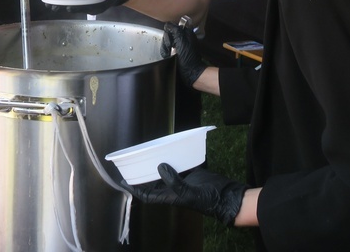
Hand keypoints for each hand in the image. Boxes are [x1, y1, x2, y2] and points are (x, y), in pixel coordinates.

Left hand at [124, 163, 247, 226]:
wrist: (226, 196)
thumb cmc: (208, 200)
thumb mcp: (188, 192)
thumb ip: (173, 181)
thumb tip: (160, 166)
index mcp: (170, 197)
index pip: (146, 194)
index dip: (134, 189)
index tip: (123, 180)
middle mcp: (173, 189)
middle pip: (153, 181)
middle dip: (143, 174)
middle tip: (133, 162)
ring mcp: (181, 180)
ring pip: (165, 172)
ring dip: (157, 164)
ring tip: (148, 153)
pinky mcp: (191, 173)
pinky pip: (178, 165)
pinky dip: (173, 158)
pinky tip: (168, 149)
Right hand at [160, 22, 205, 87]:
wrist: (189, 72)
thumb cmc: (188, 57)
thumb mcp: (181, 40)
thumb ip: (175, 30)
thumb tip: (168, 24)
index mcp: (185, 32)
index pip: (171, 26)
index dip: (169, 32)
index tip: (171, 38)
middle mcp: (182, 37)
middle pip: (167, 34)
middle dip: (167, 41)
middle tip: (172, 47)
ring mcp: (178, 45)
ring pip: (165, 42)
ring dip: (166, 48)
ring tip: (171, 53)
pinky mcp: (174, 51)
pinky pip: (166, 48)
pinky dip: (166, 52)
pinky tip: (169, 56)